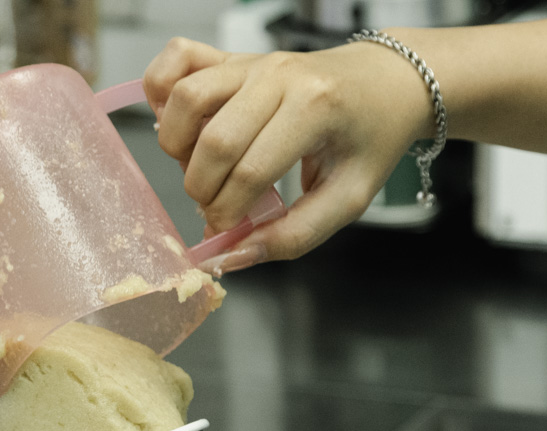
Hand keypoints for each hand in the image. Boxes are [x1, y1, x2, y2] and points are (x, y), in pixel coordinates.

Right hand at [143, 38, 434, 269]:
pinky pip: (177, 60)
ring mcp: (251, 61)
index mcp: (315, 107)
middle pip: (214, 141)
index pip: (249, 171)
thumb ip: (293, 236)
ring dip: (178, 147)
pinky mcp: (232, 56)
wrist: (385, 82)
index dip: (229, 213)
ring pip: (185, 100)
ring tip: (200, 166)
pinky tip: (176, 122)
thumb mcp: (348, 198)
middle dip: (204, 190)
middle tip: (218, 205)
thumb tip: (232, 257)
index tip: (230, 231)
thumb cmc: (369, 139)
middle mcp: (278, 76)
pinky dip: (160, 90)